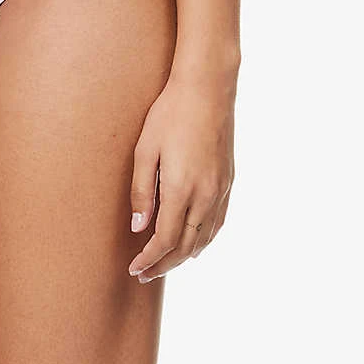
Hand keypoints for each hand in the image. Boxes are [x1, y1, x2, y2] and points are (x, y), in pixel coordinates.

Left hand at [127, 69, 234, 281]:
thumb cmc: (170, 114)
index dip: (150, 259)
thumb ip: (142, 191)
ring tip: (165, 263)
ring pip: (205, 238)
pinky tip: (194, 243)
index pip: (165, 240)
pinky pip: (217, 222)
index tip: (135, 269)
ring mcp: (220, 189)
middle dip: (165, 264)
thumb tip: (139, 228)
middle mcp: (205, 194)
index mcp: (182, 188)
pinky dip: (204, 239)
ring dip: (185, 255)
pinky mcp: (228, 180)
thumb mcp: (145, 149)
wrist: (207, 89)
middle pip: (187, 246)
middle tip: (145, 274)